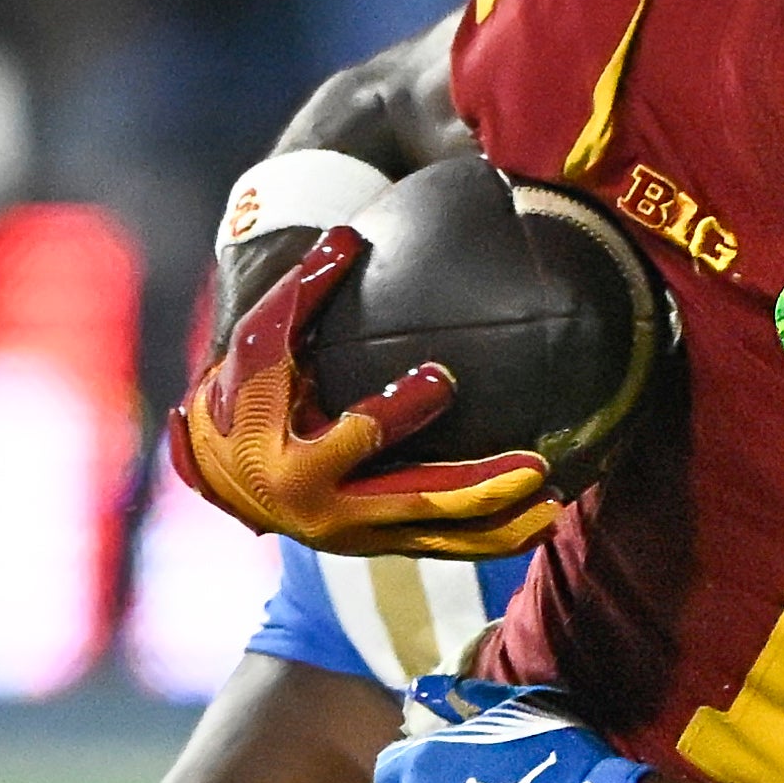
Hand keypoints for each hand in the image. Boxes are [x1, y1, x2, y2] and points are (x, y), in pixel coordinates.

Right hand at [169, 225, 559, 558]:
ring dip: (498, 518)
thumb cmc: (252, 393)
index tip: (447, 377)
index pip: (344, 425)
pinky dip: (493, 537)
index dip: (396, 410)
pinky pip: (444, 546)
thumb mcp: (264, 345)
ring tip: (553, 497)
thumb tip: (348, 236)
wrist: (230, 475)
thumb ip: (302, 294)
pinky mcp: (377, 545)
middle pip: (407, 496)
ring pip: (435, 530)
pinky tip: (542, 519)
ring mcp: (352, 533)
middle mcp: (319, 502)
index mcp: (286, 451)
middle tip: (531, 462)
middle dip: (468, 483)